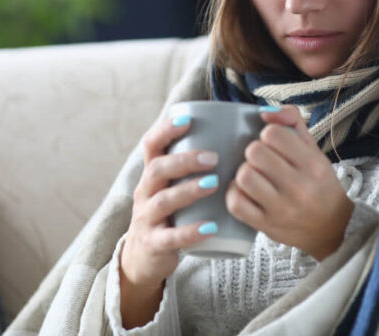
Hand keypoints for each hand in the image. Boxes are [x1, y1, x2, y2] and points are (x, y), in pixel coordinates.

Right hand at [120, 114, 219, 292]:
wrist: (143, 259)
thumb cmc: (169, 215)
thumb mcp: (172, 188)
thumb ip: (193, 169)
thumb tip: (235, 138)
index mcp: (152, 175)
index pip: (151, 145)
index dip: (165, 130)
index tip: (187, 119)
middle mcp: (145, 192)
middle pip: (157, 169)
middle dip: (184, 160)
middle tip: (214, 157)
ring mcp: (147, 218)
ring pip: (163, 200)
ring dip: (189, 190)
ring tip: (215, 184)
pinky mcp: (154, 244)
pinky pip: (171, 237)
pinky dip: (191, 232)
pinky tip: (211, 227)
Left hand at [226, 105, 353, 260]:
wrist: (333, 229)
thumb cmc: (319, 184)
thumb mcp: (315, 151)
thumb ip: (293, 122)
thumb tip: (265, 112)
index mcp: (314, 165)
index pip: (274, 134)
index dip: (267, 134)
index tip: (273, 144)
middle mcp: (299, 188)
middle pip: (255, 152)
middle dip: (254, 152)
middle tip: (262, 161)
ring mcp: (282, 209)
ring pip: (244, 176)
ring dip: (244, 172)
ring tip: (254, 175)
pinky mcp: (267, 226)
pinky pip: (236, 204)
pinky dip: (234, 193)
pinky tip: (244, 191)